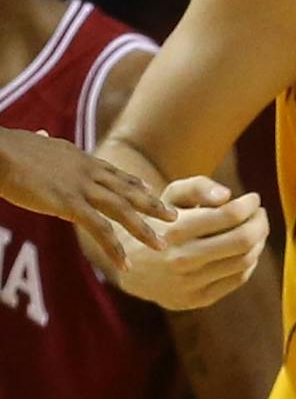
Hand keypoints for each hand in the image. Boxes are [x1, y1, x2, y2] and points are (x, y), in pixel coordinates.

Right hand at [0, 128, 172, 273]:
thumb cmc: (8, 148)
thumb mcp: (35, 142)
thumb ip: (46, 143)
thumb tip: (44, 135)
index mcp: (80, 158)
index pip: (115, 173)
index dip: (135, 184)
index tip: (152, 192)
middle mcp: (88, 171)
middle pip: (128, 190)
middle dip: (152, 205)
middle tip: (174, 217)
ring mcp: (81, 187)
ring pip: (122, 210)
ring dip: (143, 229)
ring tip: (162, 245)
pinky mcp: (68, 203)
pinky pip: (99, 228)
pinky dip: (114, 247)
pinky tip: (125, 263)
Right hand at [111, 176, 268, 309]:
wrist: (132, 267)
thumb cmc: (159, 222)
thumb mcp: (170, 197)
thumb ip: (198, 187)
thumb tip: (227, 196)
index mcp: (174, 230)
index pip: (230, 215)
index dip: (249, 204)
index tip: (253, 198)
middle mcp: (180, 259)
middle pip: (243, 240)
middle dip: (260, 222)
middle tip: (260, 214)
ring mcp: (189, 284)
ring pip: (245, 260)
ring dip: (258, 241)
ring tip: (255, 229)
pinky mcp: (196, 300)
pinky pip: (237, 279)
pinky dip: (249, 261)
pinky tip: (244, 250)